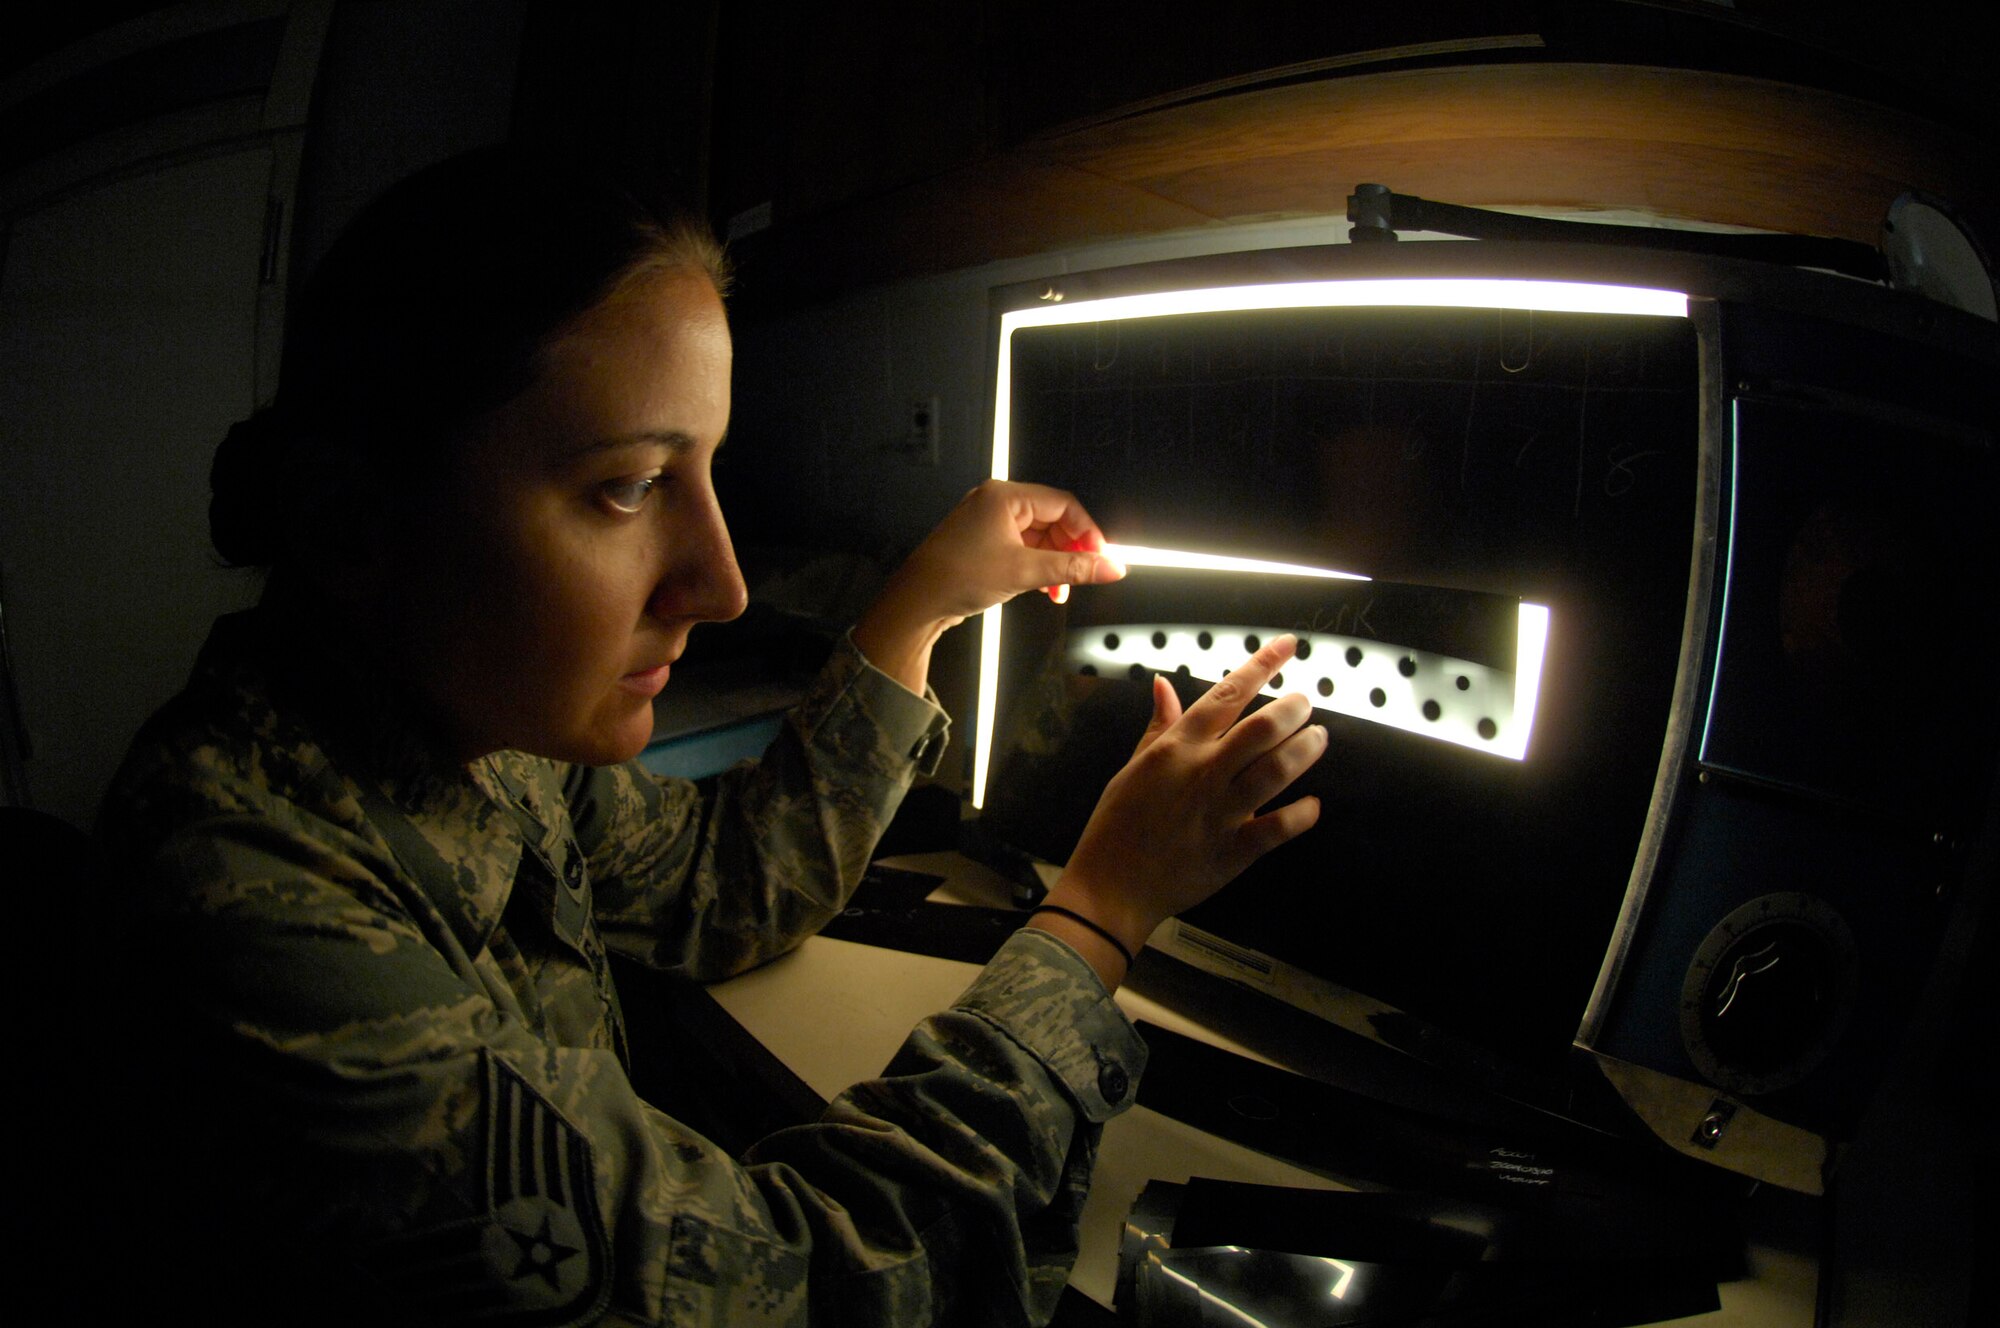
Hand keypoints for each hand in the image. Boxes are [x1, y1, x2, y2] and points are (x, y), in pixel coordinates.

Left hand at [853, 480, 1125, 692]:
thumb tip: (1111, 567)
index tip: (1102, 557)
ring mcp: (989, 523)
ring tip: (1061, 590)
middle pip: (1052, 520)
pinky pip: (1023, 549)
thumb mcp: (1025, 572)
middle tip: (1085, 576)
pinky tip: (1044, 589)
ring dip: (1055, 563)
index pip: (1063, 504)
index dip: (1087, 532)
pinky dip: (1038, 567)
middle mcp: (997, 503)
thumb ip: (1072, 568)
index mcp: (1005, 496)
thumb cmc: (957, 577)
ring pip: (1039, 537)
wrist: (917, 602)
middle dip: (1071, 551)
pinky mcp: (984, 543)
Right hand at [1033, 636, 1325, 983]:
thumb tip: (1163, 683)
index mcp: (1176, 749)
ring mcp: (1219, 813)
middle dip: (1293, 708)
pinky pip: (1276, 829)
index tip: (1288, 646)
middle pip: (1261, 729)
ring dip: (1304, 750)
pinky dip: (1301, 815)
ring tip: (1318, 738)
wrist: (1110, 886)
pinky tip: (1313, 804)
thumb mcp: (1132, 767)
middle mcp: (1202, 774)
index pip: (1226, 695)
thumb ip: (1159, 726)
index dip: (1262, 665)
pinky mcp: (1232, 852)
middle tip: (1306, 703)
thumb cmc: (1117, 824)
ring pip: (1275, 771)